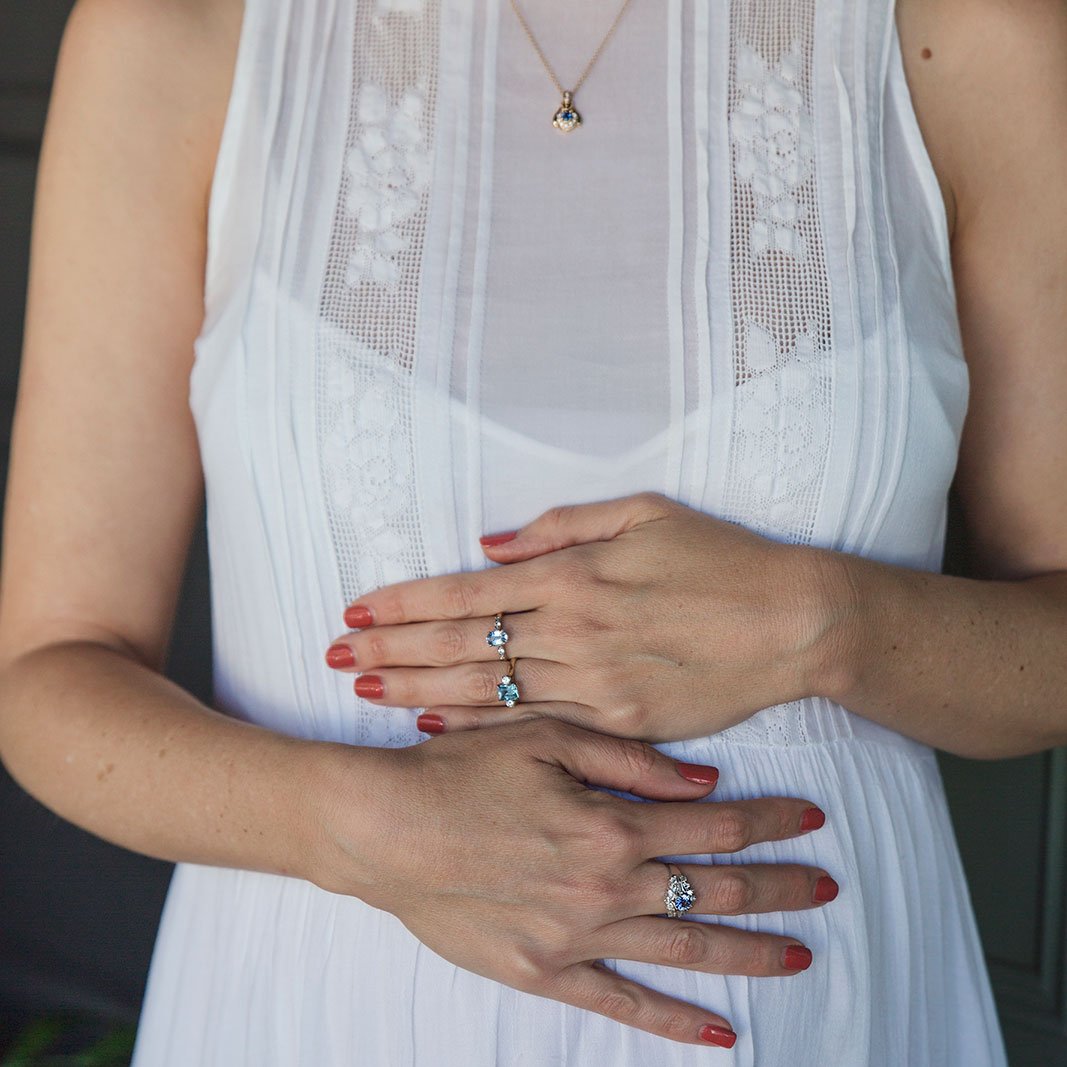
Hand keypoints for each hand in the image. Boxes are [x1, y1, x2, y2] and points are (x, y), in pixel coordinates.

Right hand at [312, 719, 837, 1047]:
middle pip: (714, 891)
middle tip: (827, 887)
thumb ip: (630, 760)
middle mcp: (606, 887)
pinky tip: (721, 1034)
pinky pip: (623, 1005)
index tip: (811, 820)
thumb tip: (706, 781)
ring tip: (800, 956)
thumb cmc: (459, 771)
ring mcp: (577, 938)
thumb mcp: (544, 737)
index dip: (770, 821)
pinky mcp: (545, 973)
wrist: (384, 830)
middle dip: (778, 888)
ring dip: (749, 954)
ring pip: (685, 952)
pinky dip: (675, 1022)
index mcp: (610, 823)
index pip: (714, 824)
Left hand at [325, 493, 845, 741]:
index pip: (466, 593)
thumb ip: (559, 528)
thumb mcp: (645, 514)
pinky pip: (535, 726)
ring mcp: (593, 682)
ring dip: (419, 689)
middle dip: (392, 648)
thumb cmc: (723, 559)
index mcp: (574, 575)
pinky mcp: (620, 720)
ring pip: (486, 690)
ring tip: (365, 688)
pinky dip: (480, 726)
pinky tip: (436, 726)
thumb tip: (489, 547)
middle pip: (461, 645)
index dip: (405, 603)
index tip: (357, 608)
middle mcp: (572, 631)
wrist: (794, 623)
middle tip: (335, 654)